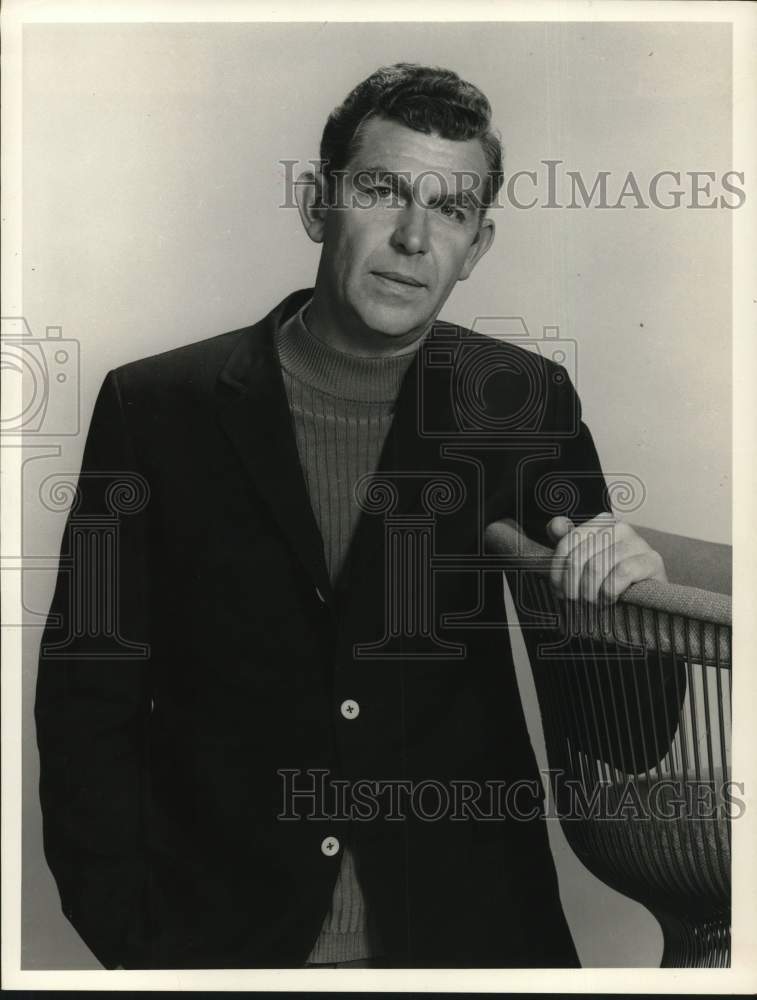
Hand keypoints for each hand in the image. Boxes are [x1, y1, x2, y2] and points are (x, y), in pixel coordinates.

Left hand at [546, 513, 667, 604]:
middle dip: (572, 585)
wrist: (648, 593)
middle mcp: (619, 527)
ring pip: (597, 566)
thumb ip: (567, 540)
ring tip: (591, 603)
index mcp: (601, 522)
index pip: (567, 543)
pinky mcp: (652, 560)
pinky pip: (621, 573)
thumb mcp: (585, 559)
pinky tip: (609, 600)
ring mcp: (638, 542)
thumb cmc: (612, 576)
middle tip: (574, 601)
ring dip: (589, 592)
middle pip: (579, 557)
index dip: (558, 571)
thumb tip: (555, 524)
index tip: (558, 591)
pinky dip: (609, 591)